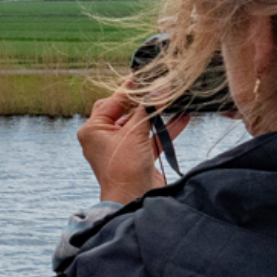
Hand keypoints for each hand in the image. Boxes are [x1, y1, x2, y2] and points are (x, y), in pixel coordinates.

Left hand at [77, 90, 186, 204]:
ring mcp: (121, 147)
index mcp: (93, 129)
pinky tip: (184, 117)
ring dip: (157, 114)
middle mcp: (104, 137)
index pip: (112, 102)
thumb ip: (147, 109)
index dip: (129, 89)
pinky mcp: (137, 157)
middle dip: (144, 100)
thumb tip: (160, 87)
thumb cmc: (125, 167)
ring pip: (140, 124)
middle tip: (160, 85)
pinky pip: (151, 138)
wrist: (133, 200)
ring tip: (175, 98)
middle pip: (125, 111)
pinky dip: (165, 129)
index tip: (145, 76)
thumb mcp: (134, 133)